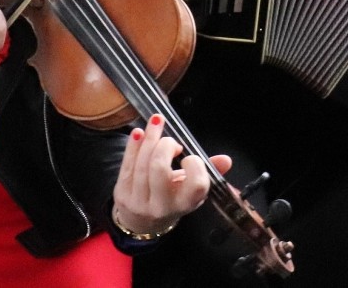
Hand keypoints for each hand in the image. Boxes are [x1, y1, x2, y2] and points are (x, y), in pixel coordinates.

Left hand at [112, 113, 231, 236]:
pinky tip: (138, 132)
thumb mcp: (190, 192)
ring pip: (142, 164)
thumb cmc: (171, 201)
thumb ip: (207, 172)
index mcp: (184, 204)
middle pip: (159, 170)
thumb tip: (226, 159)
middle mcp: (161, 205)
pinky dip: (133, 145)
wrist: (141, 224)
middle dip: (165, 147)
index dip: (195, 165)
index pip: (195, 185)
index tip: (190, 157)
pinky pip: (127, 164)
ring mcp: (138, 200)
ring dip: (149, 138)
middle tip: (171, 142)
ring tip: (156, 122)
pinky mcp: (121, 192)